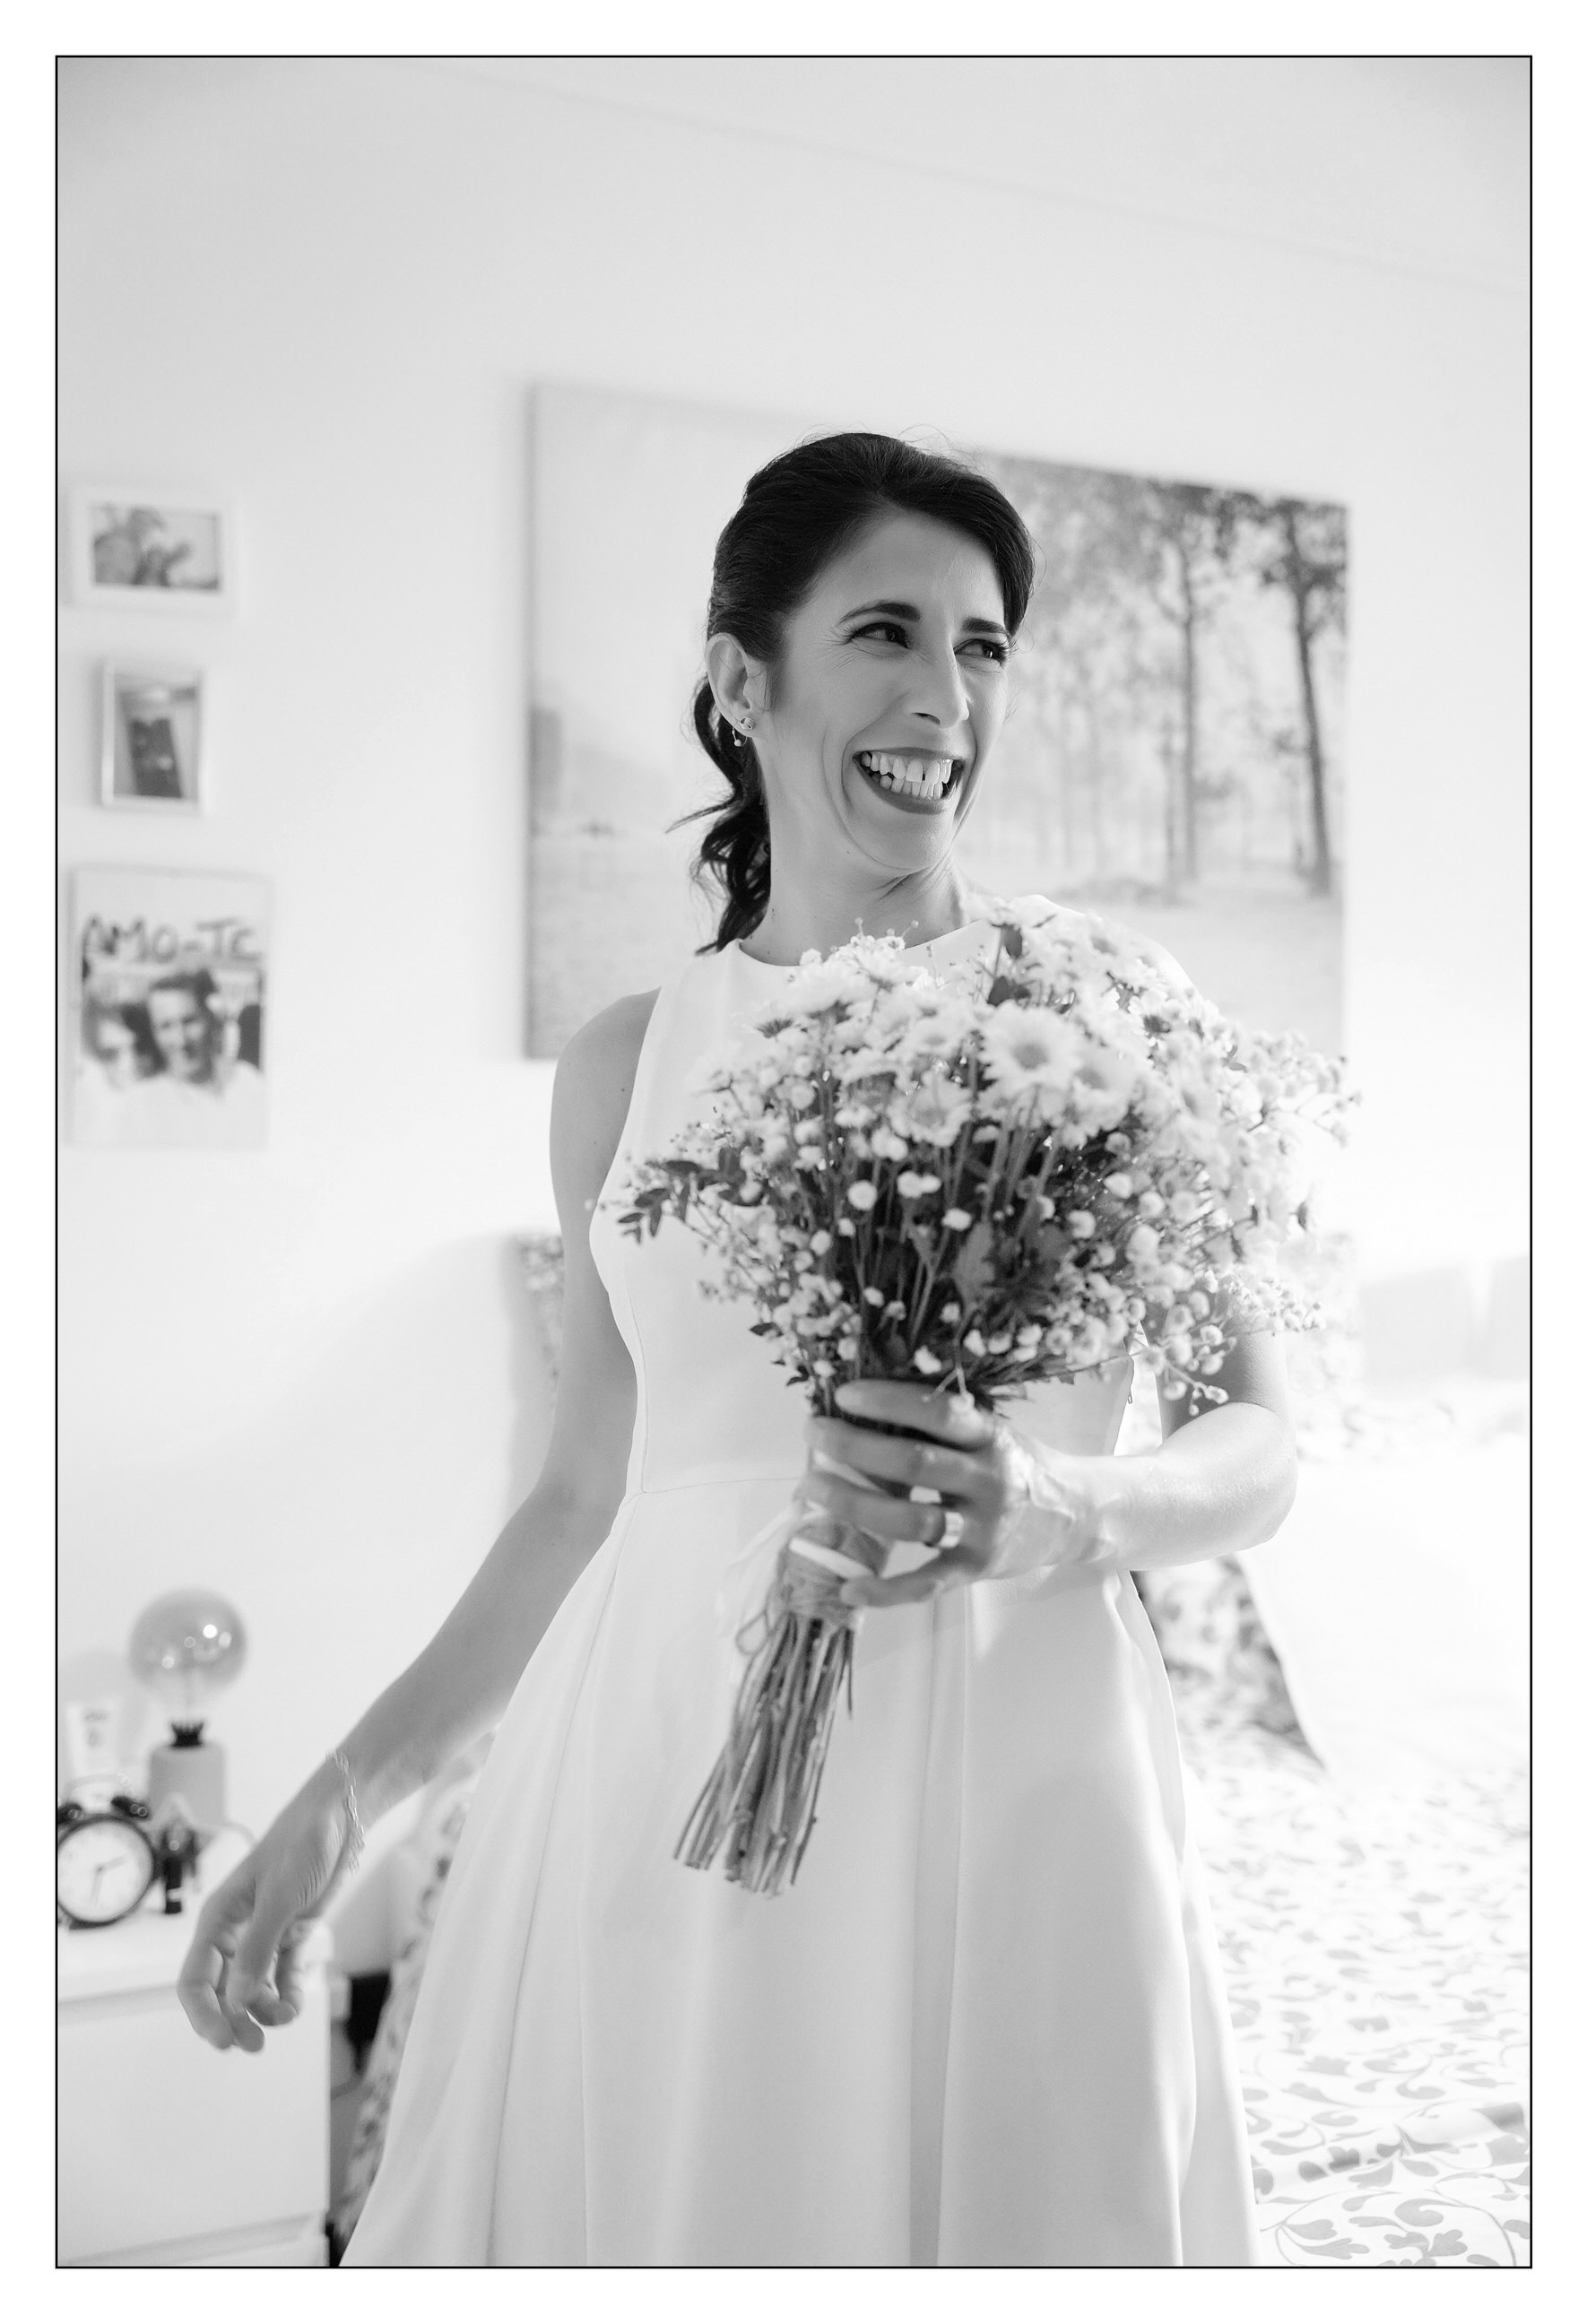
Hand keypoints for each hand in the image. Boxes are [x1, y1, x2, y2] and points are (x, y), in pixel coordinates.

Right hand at [176, 1762, 352, 2052]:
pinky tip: (296, 2005)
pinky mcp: (293, 1933)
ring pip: (253, 1988)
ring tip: (287, 2017)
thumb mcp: (278, 1898)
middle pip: (221, 1991)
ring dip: (265, 2010)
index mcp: (218, 1920)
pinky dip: (288, 1994)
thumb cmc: (302, 1846)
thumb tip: (237, 2001)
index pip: (194, 1980)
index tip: (223, 2041)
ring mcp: (265, 1934)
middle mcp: (236, 1932)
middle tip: (254, 2047)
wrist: (340, 1816)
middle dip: (234, 2020)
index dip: (203, 2014)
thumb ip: (257, 1950)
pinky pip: (283, 1975)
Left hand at [800, 1378, 1107, 1609]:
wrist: (1074, 1515)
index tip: (845, 1395)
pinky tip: (848, 1587)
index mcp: (990, 1437)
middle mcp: (989, 1480)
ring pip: (911, 1520)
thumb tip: (865, 1408)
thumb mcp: (992, 1433)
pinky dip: (886, 1590)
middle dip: (854, 1448)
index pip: (938, 1412)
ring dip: (853, 1504)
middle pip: (914, 1463)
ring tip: (810, 1489)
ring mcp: (983, 1528)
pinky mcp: (977, 1567)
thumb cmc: (1016, 1465)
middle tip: (813, 1434)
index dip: (889, 1402)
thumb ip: (943, 1426)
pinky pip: (927, 1583)